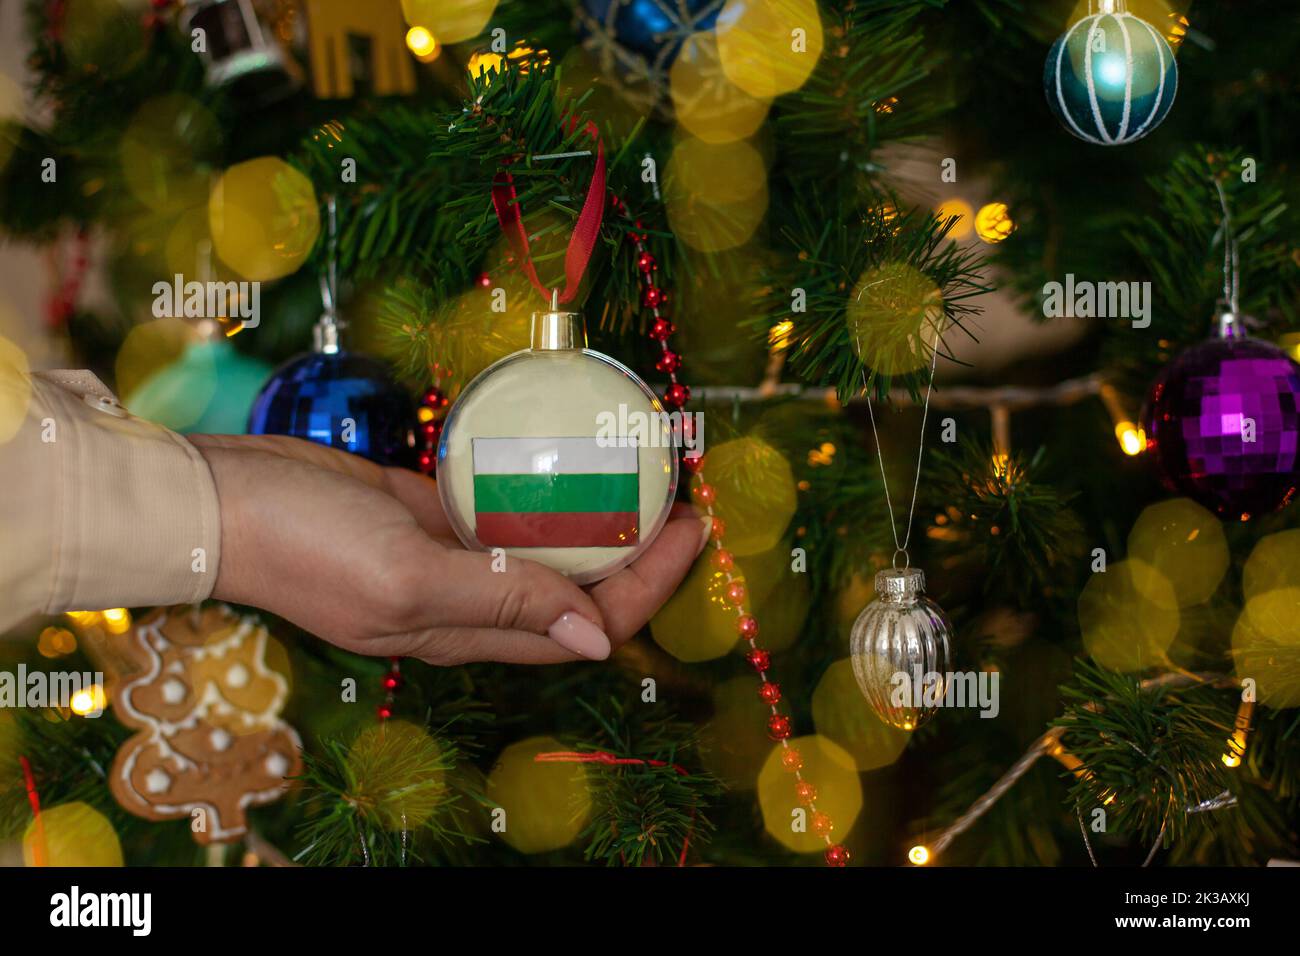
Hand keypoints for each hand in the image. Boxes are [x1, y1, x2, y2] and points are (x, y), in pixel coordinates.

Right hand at [189, 434, 709, 664]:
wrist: (220, 499)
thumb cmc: (307, 544)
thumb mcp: (406, 580)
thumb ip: (501, 605)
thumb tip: (596, 640)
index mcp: (469, 631)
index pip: (587, 622)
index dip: (649, 584)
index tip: (693, 527)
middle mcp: (472, 601)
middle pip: (579, 585)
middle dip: (641, 547)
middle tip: (686, 490)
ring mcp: (452, 554)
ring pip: (548, 544)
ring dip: (599, 515)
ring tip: (646, 468)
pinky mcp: (431, 510)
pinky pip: (506, 505)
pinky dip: (546, 488)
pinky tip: (576, 456)